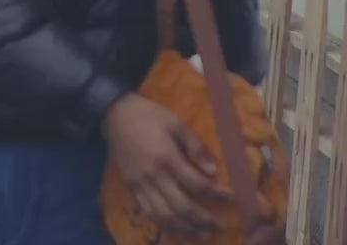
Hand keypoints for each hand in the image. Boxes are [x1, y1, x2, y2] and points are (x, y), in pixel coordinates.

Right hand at [102, 93, 228, 234]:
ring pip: (164, 216)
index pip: (196, 184)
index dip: (216, 195)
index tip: (232, 199)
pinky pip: (149, 213)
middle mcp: (153, 175)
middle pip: (181, 206)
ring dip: (185, 229)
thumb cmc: (149, 115)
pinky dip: (165, 225)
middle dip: (204, 220)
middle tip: (221, 227)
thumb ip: (196, 147)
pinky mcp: (131, 188)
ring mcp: (140, 184)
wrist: (115, 114)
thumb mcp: (176, 123)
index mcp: (167, 157)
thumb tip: (214, 171)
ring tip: (202, 234)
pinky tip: (178, 229)